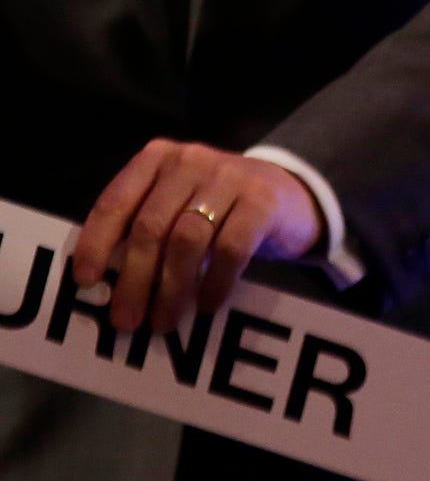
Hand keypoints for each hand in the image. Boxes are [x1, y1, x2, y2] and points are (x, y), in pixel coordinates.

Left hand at [72, 140, 323, 333]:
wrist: (291, 194)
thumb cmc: (221, 208)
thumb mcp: (179, 202)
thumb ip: (147, 225)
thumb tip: (108, 282)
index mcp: (157, 159)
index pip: (116, 202)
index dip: (97, 243)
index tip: (87, 282)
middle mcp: (189, 162)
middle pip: (151, 227)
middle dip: (136, 280)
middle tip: (127, 320)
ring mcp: (229, 178)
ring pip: (188, 240)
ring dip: (172, 288)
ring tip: (165, 321)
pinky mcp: (262, 201)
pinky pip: (232, 249)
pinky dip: (216, 282)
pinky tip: (207, 305)